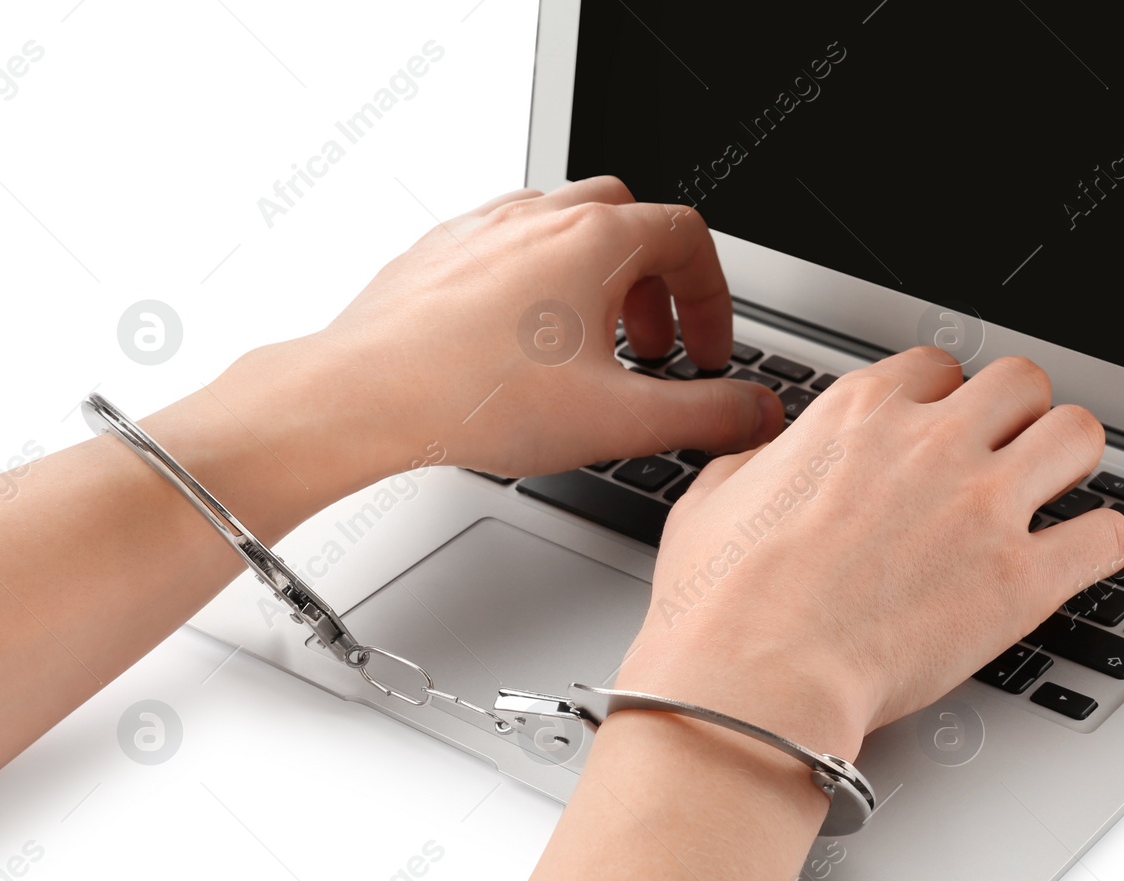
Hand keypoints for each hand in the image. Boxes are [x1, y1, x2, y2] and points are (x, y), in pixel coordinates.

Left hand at [227, 176, 783, 481]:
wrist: (365, 395)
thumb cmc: (477, 396)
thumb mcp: (621, 420)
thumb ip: (706, 414)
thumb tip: (757, 412)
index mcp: (596, 241)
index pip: (688, 238)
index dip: (712, 297)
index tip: (707, 350)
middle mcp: (540, 217)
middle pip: (629, 220)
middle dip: (654, 285)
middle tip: (650, 349)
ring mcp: (483, 227)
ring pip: (565, 225)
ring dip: (596, 279)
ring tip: (590, 347)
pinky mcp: (438, 251)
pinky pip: (507, 244)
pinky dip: (536, 282)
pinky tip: (521, 344)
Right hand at [615, 348, 1123, 758]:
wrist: (755, 679)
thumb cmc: (724, 606)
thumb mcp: (711, 501)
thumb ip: (753, 462)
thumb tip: (764, 456)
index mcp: (860, 416)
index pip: (938, 367)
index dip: (946, 398)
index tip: (945, 426)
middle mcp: (931, 444)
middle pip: (1022, 382)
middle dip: (1020, 415)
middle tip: (1009, 452)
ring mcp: (983, 506)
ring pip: (1080, 433)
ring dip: (1072, 459)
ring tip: (1057, 489)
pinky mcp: (1020, 578)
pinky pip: (1108, 534)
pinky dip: (1103, 545)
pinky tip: (1081, 557)